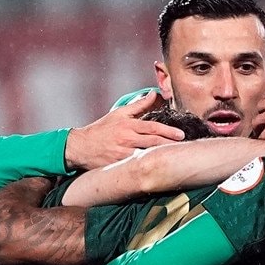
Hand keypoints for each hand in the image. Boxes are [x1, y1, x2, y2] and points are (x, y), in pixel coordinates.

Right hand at [64, 91, 184, 169]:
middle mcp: (127, 139)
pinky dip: (147, 167)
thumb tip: (154, 94)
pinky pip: (136, 167)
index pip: (153, 127)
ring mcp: (123, 154)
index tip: (181, 135)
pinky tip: (159, 169)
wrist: (80, 147)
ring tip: (176, 158)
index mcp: (128, 126)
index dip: (168, 131)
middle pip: (153, 142)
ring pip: (147, 156)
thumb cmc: (102, 129)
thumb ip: (138, 105)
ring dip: (162, 157)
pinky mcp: (119, 166)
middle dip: (170, 145)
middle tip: (184, 147)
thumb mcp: (119, 114)